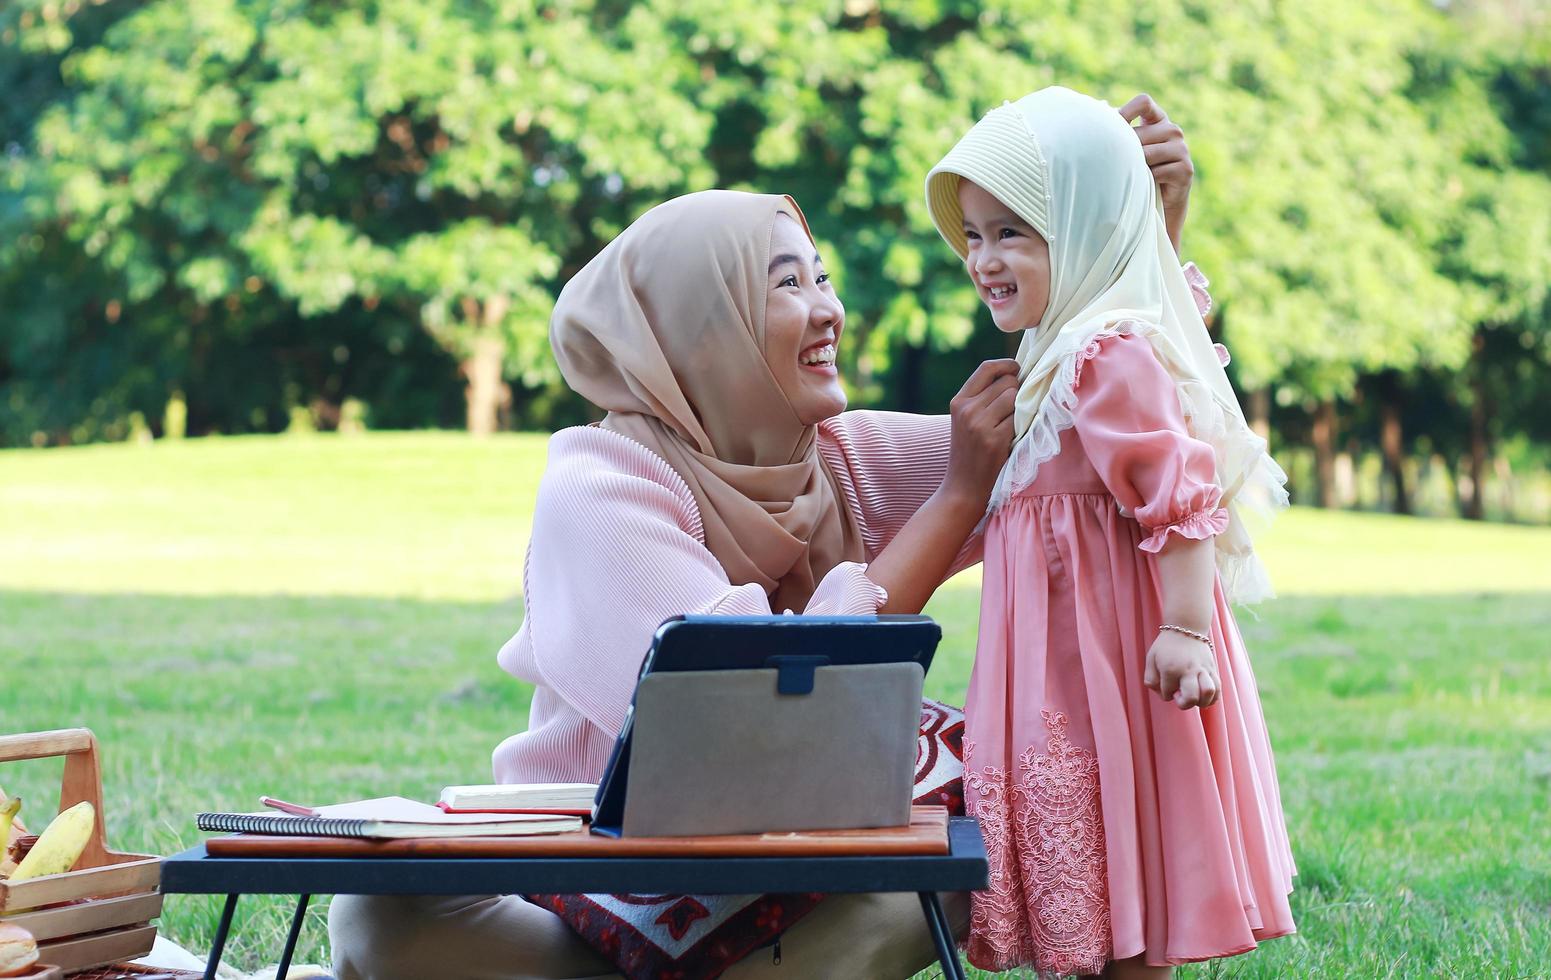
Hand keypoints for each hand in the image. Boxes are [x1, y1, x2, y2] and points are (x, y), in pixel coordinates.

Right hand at [941, 358, 1019, 510]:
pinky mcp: (994, 439)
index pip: (986, 368)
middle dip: (1017, 393)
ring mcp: (979, 424)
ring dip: (1020, 410)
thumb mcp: (966, 421)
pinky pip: (1020, 419)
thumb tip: (1017, 375)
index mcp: (959, 401)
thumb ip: (983, 398)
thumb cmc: (970, 453)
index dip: (1007, 365)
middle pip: (1007, 382)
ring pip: (1015, 398)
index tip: (1018, 370)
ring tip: (1011, 426)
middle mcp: (967, 409)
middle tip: (1013, 412)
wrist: (962, 488)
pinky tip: (1012, 439)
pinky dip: (1022, 427)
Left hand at [1119, 93, 1193, 253]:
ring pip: (1147, 153)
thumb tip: (1095, 118)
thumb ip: (1119, 133)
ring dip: (1135, 167)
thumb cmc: (1137, 174)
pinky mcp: (1185, 169)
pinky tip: (1145, 186)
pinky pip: (1157, 172)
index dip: (1126, 111)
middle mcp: (1173, 130)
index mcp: (1158, 120)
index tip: (1112, 125)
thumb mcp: (1128, 150)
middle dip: (1125, 150)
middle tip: (1118, 166)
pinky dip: (1146, 181)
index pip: (1144, 102)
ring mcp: (1182, 149)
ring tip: (1132, 176)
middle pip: (1140, 133)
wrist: (1159, 205)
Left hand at [1144, 628, 1219, 709]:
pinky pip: (1218, 688)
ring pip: (1208, 692)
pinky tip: (1204, 697)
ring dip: (1201, 702)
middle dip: (1184, 703)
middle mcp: (1188, 670)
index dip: (1165, 693)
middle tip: (1180, 695)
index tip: (1166, 683)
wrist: (1186, 627)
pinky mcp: (1213, 669)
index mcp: (1170, 668)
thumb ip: (1150, 679)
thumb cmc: (1166, 646)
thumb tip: (1163, 695)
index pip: (1167, 694)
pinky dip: (1212, 698)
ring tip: (1194, 697)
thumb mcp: (1151, 659)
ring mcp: (1202, 669)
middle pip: (1191, 697)